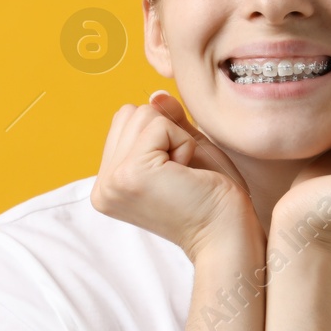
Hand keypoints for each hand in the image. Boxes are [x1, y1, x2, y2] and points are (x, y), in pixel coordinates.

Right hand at [90, 91, 260, 261]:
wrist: (228, 236)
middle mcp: (103, 186)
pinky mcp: (131, 174)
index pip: (124, 122)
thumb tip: (156, 94)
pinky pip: (160, 125)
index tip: (176, 175)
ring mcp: (112, 181)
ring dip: (176, 139)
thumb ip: (168, 123)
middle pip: (130, 113)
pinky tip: (187, 176)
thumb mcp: (188, 151)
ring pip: (143, 114)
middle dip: (167, 134)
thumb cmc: (214, 199)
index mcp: (108, 184)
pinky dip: (184, 144)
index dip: (162, 136)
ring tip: (184, 176)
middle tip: (182, 175)